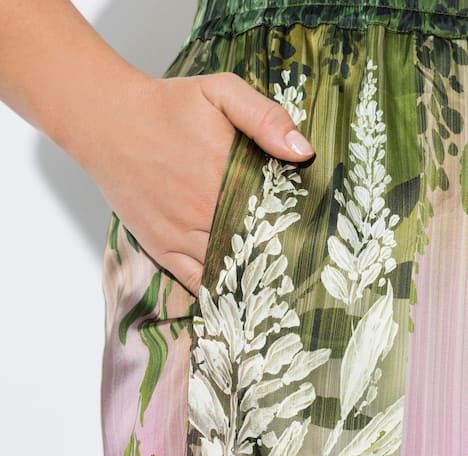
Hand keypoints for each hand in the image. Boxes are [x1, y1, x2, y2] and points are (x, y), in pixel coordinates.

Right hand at [86, 70, 315, 295]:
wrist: (108, 121)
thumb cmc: (166, 106)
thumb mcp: (221, 92)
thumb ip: (265, 117)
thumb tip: (302, 152)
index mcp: (229, 176)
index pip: (276, 214)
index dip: (298, 229)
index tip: (316, 239)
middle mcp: (206, 211)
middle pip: (255, 247)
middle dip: (280, 259)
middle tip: (303, 271)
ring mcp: (182, 235)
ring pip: (228, 270)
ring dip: (252, 280)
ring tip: (278, 293)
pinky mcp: (162, 248)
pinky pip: (195, 282)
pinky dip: (217, 293)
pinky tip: (236, 299)